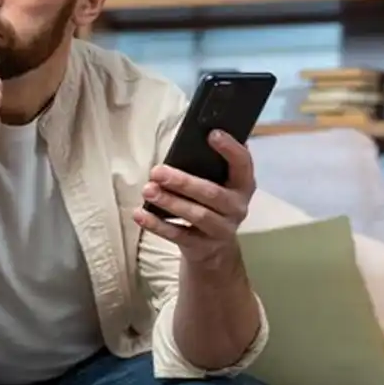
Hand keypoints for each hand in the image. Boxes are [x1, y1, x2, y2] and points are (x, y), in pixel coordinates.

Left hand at [131, 130, 255, 265]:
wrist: (214, 250)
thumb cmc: (211, 204)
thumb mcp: (217, 184)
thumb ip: (209, 165)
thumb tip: (193, 136)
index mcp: (243, 185)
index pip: (243, 164)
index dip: (230, 149)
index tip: (211, 134)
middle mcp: (237, 207)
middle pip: (212, 193)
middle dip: (183, 182)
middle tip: (157, 171)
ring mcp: (221, 229)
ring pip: (196, 215)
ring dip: (170, 202)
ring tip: (148, 190)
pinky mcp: (202, 247)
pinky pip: (178, 235)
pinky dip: (157, 225)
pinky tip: (140, 214)